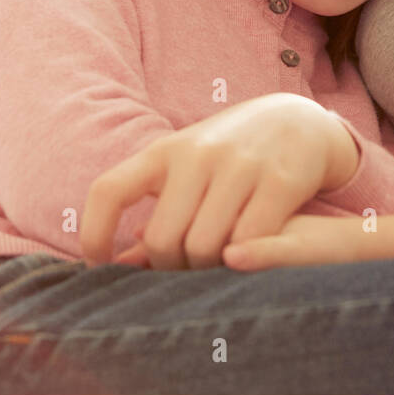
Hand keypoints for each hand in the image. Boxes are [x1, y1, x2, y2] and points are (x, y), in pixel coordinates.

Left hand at [81, 93, 358, 270]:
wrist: (300, 121)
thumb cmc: (230, 155)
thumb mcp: (188, 169)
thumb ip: (156, 211)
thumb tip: (117, 264)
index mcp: (166, 150)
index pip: (109, 191)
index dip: (94, 234)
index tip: (99, 265)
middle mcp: (199, 154)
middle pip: (163, 239)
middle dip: (169, 269)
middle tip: (183, 273)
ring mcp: (241, 165)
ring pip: (204, 247)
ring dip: (206, 271)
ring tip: (213, 267)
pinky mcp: (281, 181)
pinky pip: (249, 241)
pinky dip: (242, 261)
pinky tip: (244, 258)